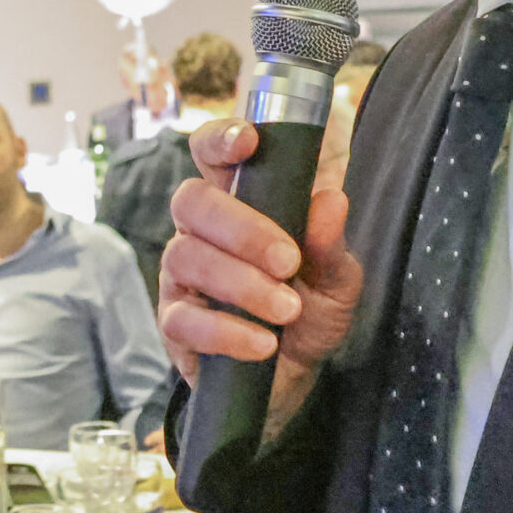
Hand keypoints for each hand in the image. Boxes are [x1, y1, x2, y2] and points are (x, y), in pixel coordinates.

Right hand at [158, 121, 362, 404]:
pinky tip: (263, 342)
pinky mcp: (175, 323)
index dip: (221, 138)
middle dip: (241, 228)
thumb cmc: (311, 308)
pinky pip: (184, 318)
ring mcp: (182, 275)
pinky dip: (227, 331)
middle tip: (288, 261)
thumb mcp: (337, 278)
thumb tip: (331, 200)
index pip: (211, 153)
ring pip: (186, 256)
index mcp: (238, 201)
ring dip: (241, 284)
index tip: (249, 142)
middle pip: (192, 201)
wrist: (296, 374)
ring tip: (286, 310)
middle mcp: (201, 230)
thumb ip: (331, 243)